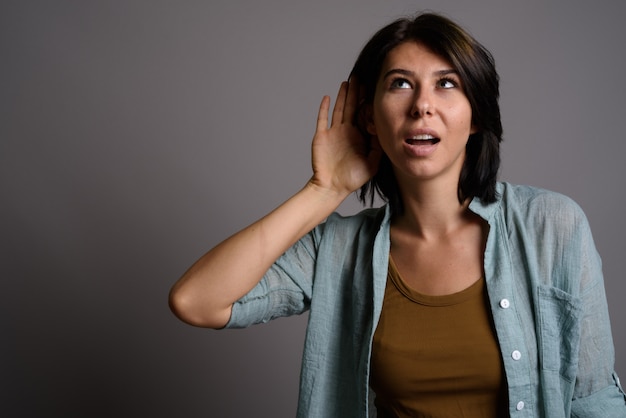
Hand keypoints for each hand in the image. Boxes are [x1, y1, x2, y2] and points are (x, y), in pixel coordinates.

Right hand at [309, 79, 381, 196]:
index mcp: (359, 137)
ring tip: (348, 81)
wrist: (331, 187)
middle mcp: (347, 132)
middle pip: (352, 107)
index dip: (369, 104)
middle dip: (357, 93)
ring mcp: (334, 133)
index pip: (365, 115)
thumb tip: (385, 132)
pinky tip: (328, 96)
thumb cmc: (352, 179)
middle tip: (361, 77)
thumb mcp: (372, 165)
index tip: (375, 91)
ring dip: (343, 95)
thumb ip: (379, 149)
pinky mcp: (322, 136)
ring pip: (339, 109)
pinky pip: (323, 119)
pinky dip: (325, 108)